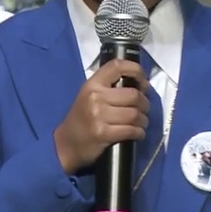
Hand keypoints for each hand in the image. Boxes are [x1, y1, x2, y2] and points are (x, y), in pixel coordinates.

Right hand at [53, 59, 149, 173]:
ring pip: (135, 114)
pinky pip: (131, 130)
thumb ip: (108, 88)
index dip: (136, 70)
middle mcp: (95, 97)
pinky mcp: (103, 133)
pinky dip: (139, 132)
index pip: (117, 66)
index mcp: (92, 84)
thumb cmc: (80, 119)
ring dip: (143, 120)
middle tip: (144, 109)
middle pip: (133, 94)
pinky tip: (138, 133)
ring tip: (141, 123)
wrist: (65, 144)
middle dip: (145, 103)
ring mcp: (99, 116)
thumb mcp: (88, 96)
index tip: (143, 82)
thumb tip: (139, 86)